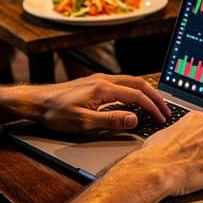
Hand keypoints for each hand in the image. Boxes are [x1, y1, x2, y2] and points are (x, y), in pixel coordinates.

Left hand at [9, 74, 169, 133]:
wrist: (36, 101)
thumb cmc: (55, 113)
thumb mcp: (83, 122)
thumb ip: (110, 121)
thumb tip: (134, 119)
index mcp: (104, 88)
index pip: (137, 96)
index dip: (152, 108)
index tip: (162, 119)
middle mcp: (104, 80)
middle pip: (139, 84)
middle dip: (155, 97)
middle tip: (166, 111)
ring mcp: (99, 80)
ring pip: (131, 81)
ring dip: (146, 93)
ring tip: (156, 105)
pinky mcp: (94, 83)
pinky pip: (123, 83)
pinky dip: (135, 91)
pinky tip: (135, 100)